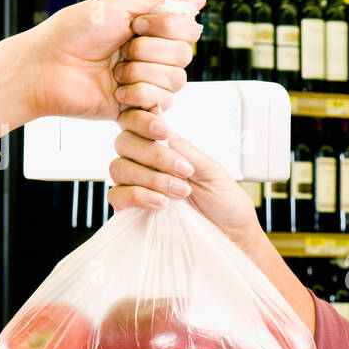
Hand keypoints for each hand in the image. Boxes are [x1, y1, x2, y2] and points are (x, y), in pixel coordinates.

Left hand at [18, 0, 205, 121]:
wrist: (48, 66)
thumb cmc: (75, 32)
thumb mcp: (118, 5)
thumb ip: (162, 4)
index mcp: (149, 29)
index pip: (187, 29)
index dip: (166, 28)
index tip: (135, 25)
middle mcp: (152, 55)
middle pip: (184, 55)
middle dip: (150, 51)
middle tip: (120, 50)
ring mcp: (147, 82)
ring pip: (176, 80)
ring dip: (141, 73)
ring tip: (114, 73)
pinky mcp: (139, 107)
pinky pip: (163, 103)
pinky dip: (140, 95)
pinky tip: (118, 92)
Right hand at [108, 108, 263, 247]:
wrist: (231, 235)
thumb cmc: (225, 202)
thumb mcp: (210, 168)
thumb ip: (181, 146)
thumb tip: (156, 112)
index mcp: (165, 147)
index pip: (136, 121)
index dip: (142, 120)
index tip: (162, 131)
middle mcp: (146, 163)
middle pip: (124, 142)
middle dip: (154, 155)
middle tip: (184, 172)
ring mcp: (137, 185)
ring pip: (118, 167)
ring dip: (152, 178)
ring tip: (181, 192)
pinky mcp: (131, 210)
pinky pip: (117, 196)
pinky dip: (139, 196)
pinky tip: (161, 203)